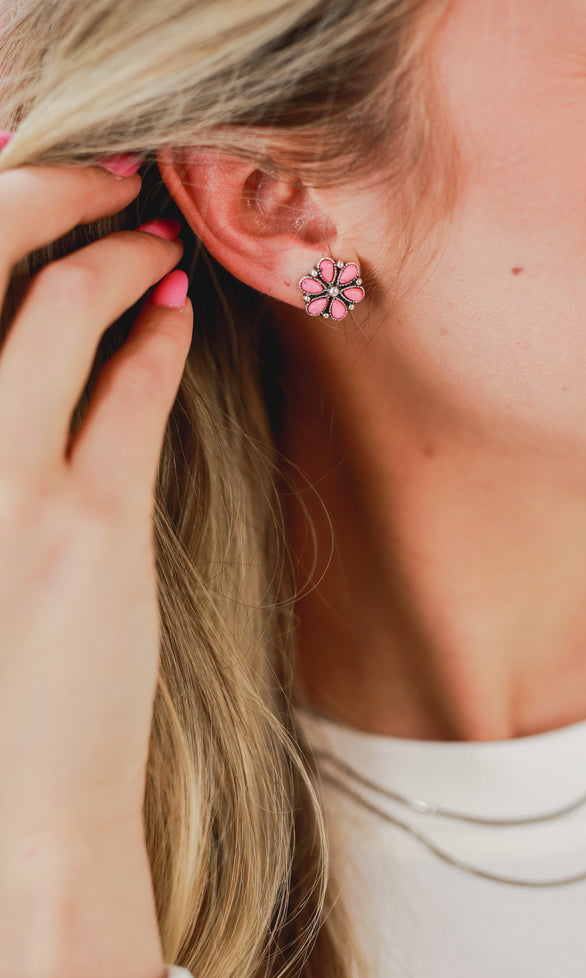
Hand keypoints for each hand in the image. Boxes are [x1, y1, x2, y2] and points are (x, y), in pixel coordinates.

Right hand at [0, 160, 191, 843]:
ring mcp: (2, 492)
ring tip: (152, 235)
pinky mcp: (87, 529)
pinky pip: (127, 397)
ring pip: (52, 317)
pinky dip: (156, 340)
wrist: (25, 807)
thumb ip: (7, 438)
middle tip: (102, 170)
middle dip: (41, 197)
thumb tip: (35, 343)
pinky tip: (177, 311)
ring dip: (111, 259)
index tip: (30, 177)